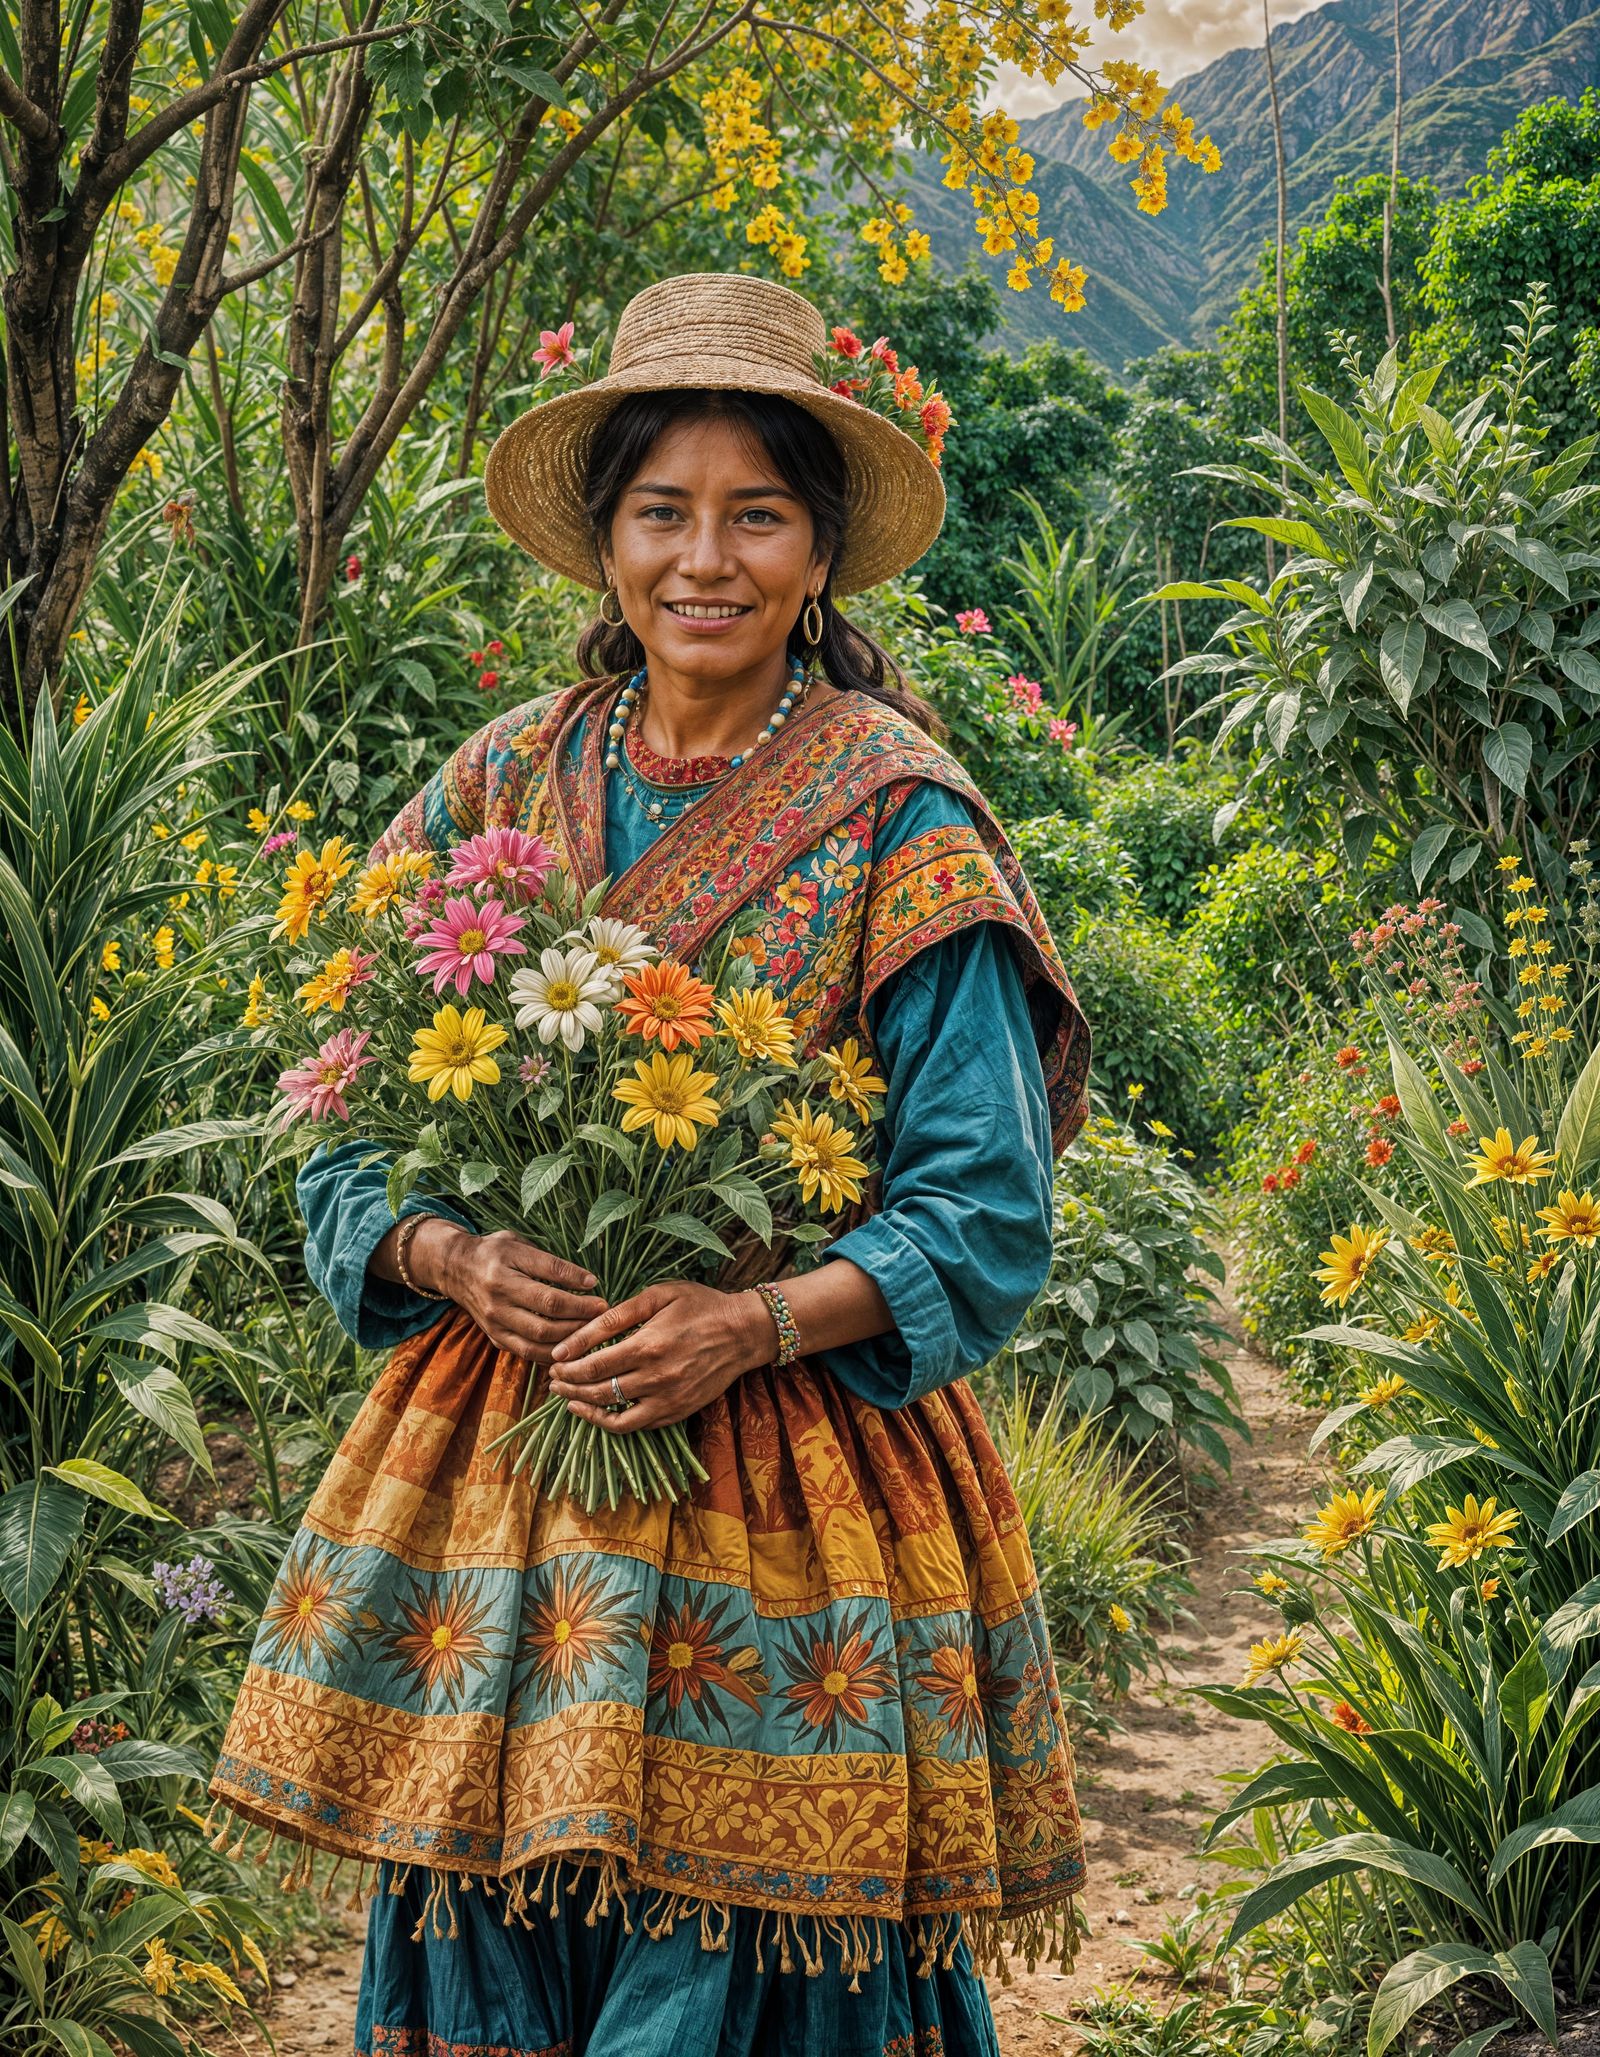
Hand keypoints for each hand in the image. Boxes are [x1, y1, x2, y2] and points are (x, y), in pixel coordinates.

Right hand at [412, 1221, 608, 1363]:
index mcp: (503, 1269)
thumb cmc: (493, 1253)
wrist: (455, 1270)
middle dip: (579, 1317)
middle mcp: (497, 1299)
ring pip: (538, 1339)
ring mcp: (495, 1322)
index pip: (547, 1278)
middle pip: (546, 1315)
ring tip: (591, 1332)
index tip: (597, 1288)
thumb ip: (550, 1262)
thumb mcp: (518, 1244)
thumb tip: (588, 1282)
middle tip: (602, 1314)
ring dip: (569, 1339)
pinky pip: (528, 1353)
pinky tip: (572, 1348)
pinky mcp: (496, 1338)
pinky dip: (552, 1354)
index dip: (575, 1285)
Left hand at [546, 1279, 773, 1432]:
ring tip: (568, 1398)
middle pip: (598, 1391)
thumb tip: (576, 1337)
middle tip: (553, 1379)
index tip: (553, 1361)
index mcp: (648, 1345)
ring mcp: (668, 1400)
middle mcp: (656, 1378)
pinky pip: (635, 1426)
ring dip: (584, 1408)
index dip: (567, 1365)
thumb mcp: (658, 1296)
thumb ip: (616, 1316)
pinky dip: (611, 1422)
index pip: (593, 1364)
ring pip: (613, 1414)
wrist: (743, 1332)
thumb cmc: (700, 1306)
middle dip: (569, 1386)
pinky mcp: (677, 1412)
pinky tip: (597, 1411)